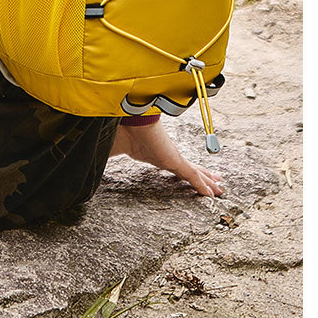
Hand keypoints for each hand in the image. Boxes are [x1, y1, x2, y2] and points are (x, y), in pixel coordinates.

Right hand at [110, 120, 224, 197]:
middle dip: (205, 176)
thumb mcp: (120, 148)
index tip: (198, 174)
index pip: (178, 165)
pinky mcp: (176, 161)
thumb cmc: (123, 133)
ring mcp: (174, 158)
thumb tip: (97, 159)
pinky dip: (203, 186)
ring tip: (220, 189)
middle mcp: (169, 155)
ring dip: (208, 183)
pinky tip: (211, 194)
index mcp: (159, 154)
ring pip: (196, 174)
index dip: (188, 170)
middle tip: (217, 181)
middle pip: (192, 168)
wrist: (129, 123)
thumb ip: (115, 152)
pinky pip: (193, 177)